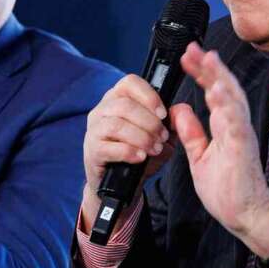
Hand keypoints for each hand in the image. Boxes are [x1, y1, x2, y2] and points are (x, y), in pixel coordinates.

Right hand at [80, 74, 173, 231]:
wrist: (121, 184)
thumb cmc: (139, 153)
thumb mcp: (158, 136)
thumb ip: (168, 123)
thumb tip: (177, 112)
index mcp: (118, 98)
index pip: (130, 83)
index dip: (149, 96)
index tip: (163, 114)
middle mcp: (102, 110)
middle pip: (124, 105)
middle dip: (149, 122)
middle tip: (162, 137)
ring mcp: (94, 130)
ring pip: (116, 124)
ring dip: (141, 137)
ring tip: (154, 148)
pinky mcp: (92, 150)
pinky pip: (109, 147)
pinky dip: (129, 152)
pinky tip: (140, 157)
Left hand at [171, 43, 268, 257]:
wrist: (245, 216)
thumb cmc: (228, 188)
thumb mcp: (200, 157)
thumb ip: (192, 132)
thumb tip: (180, 109)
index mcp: (225, 126)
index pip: (213, 92)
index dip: (201, 73)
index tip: (187, 57)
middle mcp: (235, 126)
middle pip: (224, 88)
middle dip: (209, 67)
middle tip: (193, 48)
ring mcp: (240, 135)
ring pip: (233, 99)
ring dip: (220, 77)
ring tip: (207, 58)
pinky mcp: (243, 148)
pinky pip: (236, 122)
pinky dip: (227, 105)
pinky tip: (218, 90)